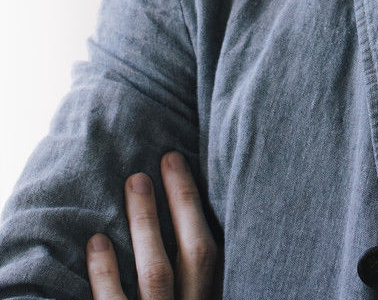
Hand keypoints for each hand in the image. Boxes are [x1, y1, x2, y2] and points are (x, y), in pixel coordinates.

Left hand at [86, 151, 220, 299]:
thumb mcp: (185, 292)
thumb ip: (185, 274)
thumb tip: (177, 216)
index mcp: (208, 298)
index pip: (213, 252)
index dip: (200, 208)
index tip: (182, 165)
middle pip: (195, 254)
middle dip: (183, 203)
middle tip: (167, 159)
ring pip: (156, 274)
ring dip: (146, 224)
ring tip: (135, 183)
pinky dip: (105, 272)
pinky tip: (97, 241)